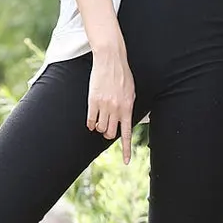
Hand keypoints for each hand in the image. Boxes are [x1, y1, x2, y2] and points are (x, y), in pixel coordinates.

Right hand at [87, 49, 134, 164]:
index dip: (125, 150)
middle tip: (107, 128)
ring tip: (100, 120)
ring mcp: (103, 105)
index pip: (126, 134)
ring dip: (99, 128)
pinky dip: (90, 123)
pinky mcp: (93, 101)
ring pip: (99, 128)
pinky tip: (91, 120)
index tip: (126, 162)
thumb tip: (128, 121)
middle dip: (108, 134)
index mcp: (127, 107)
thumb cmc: (123, 75)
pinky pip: (90, 120)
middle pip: (110, 133)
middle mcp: (115, 109)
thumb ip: (130, 107)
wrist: (111, 60)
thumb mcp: (132, 92)